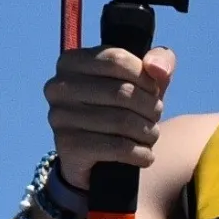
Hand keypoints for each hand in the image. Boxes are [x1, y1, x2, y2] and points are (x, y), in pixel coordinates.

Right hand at [45, 45, 175, 189]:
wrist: (102, 157)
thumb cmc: (126, 106)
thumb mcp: (145, 79)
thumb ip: (160, 61)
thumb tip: (157, 68)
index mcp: (71, 62)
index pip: (116, 60)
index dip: (145, 77)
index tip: (154, 90)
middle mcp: (57, 88)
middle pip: (122, 92)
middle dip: (151, 107)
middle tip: (155, 116)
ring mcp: (59, 118)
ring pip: (122, 121)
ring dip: (148, 132)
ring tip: (151, 135)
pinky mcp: (67, 147)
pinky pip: (116, 147)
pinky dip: (140, 153)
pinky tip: (145, 155)